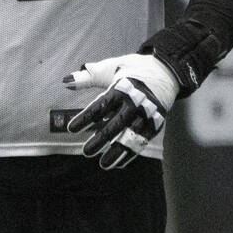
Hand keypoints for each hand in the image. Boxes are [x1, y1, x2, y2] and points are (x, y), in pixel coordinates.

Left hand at [63, 53, 179, 168]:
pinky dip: (131, 153)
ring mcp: (147, 114)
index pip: (101, 105)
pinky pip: (143, 141)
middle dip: (100, 139)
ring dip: (117, 151)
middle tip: (86, 152)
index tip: (71, 129)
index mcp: (122, 87)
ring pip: (131, 136)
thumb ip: (88, 77)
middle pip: (116, 124)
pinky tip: (119, 163)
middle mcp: (135, 102)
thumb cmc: (133, 69)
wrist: (166, 71)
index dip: (86, 118)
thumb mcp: (110, 68)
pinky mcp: (156, 123)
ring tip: (103, 164)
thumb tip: (65, 81)